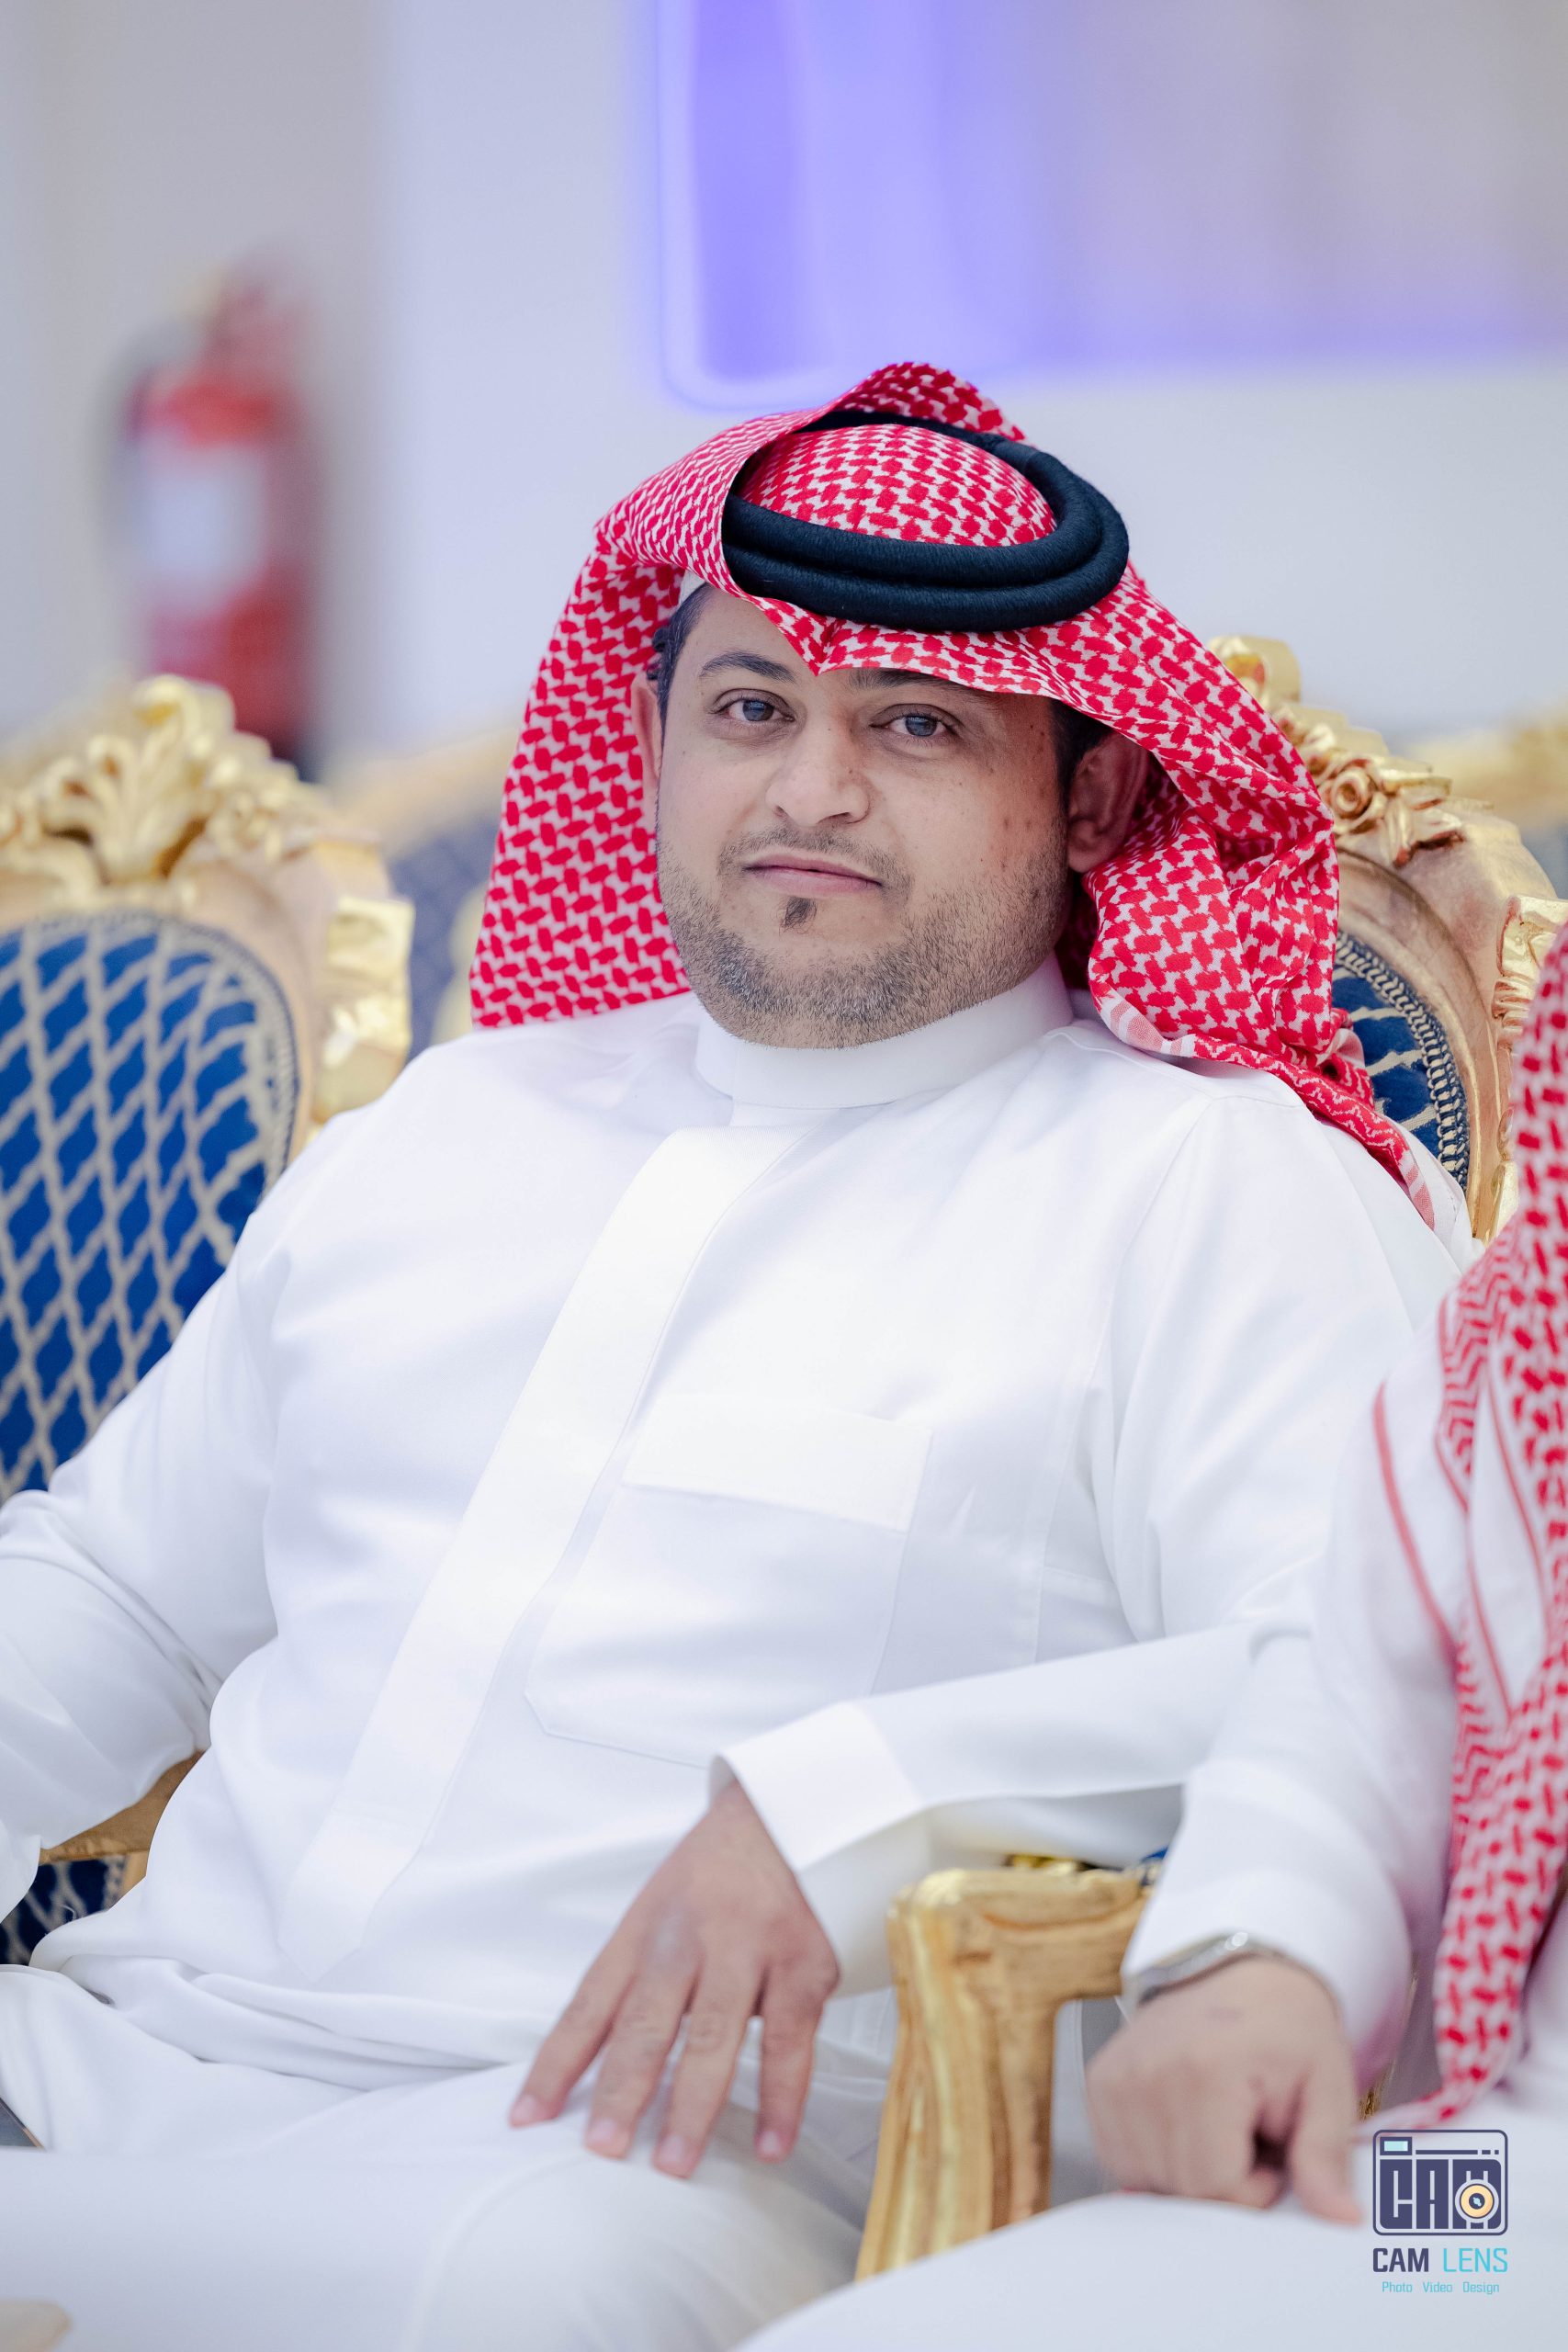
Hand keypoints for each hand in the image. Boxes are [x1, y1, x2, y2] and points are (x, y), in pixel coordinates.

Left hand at [510, 1779, 838, 2176]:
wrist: (793, 1811)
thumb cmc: (720, 1869)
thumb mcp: (662, 1905)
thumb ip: (639, 1975)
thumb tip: (603, 2059)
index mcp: (644, 1929)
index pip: (590, 2003)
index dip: (557, 2063)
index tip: (528, 2117)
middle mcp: (689, 1940)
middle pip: (647, 2023)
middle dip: (621, 2089)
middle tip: (602, 2147)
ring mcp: (748, 1951)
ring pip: (713, 2036)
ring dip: (692, 2105)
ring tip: (673, 2163)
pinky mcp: (803, 1965)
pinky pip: (791, 2042)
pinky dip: (782, 2098)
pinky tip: (772, 2143)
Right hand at [1087, 1955, 1360, 2222]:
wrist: (1236, 1973)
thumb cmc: (1284, 2028)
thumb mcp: (1325, 2084)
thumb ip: (1325, 2155)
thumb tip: (1339, 2217)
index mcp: (1206, 2070)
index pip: (1217, 2187)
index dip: (1255, 2185)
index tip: (1272, 2145)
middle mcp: (1148, 2073)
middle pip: (1181, 2189)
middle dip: (1224, 2180)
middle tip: (1248, 2132)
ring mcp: (1114, 2078)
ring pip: (1149, 2182)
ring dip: (1190, 2171)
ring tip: (1218, 2124)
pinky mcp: (1098, 2084)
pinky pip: (1122, 2162)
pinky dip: (1157, 2158)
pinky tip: (1186, 2123)